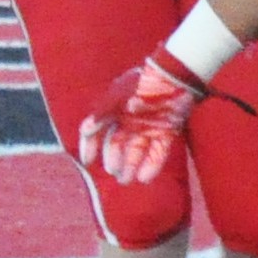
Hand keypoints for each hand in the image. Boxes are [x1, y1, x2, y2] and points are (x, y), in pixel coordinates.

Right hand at [76, 53, 203, 185]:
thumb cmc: (141, 85)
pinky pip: (157, 152)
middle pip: (117, 144)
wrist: (174, 77)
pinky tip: (144, 178)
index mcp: (115, 109)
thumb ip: (100, 116)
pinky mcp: (166, 131)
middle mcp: (130, 120)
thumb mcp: (115, 99)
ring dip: (131, 166)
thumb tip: (84, 131)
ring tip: (126, 180)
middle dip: (114, 160)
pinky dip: (151, 165)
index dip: (90, 145)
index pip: (98, 130)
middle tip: (114, 173)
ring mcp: (148, 126)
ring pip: (137, 151)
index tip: (88, 162)